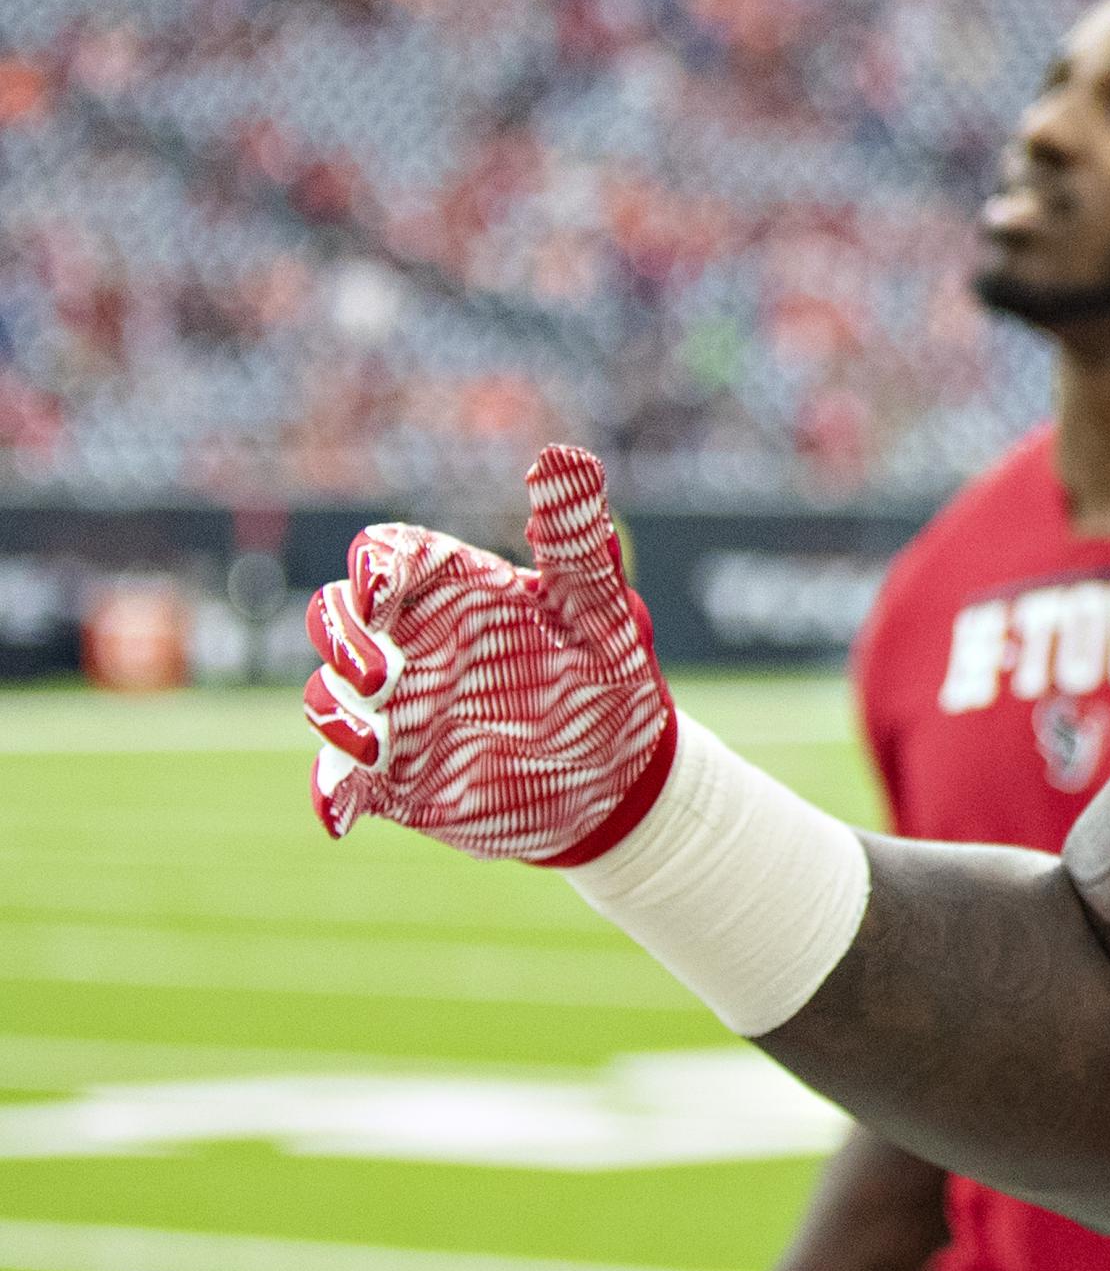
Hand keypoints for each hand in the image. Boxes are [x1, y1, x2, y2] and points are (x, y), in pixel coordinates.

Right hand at [302, 444, 676, 865]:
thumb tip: (565, 455)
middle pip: (336, 615)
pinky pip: (342, 780)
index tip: (380, 592)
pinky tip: (339, 815)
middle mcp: (416, 645)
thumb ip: (576, 541)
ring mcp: (398, 710)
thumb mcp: (601, 611)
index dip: (372, 565)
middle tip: (375, 672)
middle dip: (337, 634)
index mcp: (461, 593)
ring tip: (376, 743)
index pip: (391, 554)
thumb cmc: (611, 679)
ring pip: (327, 695)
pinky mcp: (394, 776)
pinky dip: (331, 794)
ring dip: (335, 714)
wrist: (621, 780)